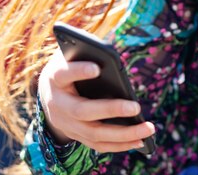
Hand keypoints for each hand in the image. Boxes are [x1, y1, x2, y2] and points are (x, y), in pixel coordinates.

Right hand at [38, 50, 155, 151]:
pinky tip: (140, 141)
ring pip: (93, 133)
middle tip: (136, 107)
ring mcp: (65, 123)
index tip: (97, 68)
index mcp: (55, 78)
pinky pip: (98, 144)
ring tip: (148, 128)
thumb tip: (114, 61)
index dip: (79, 71)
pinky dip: (120, 145)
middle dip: (111, 110)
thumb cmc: (70, 64)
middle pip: (82, 111)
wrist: (49, 90)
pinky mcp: (76, 135)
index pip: (64, 73)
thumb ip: (89, 53)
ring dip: (123, 133)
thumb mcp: (73, 54)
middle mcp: (57, 103)